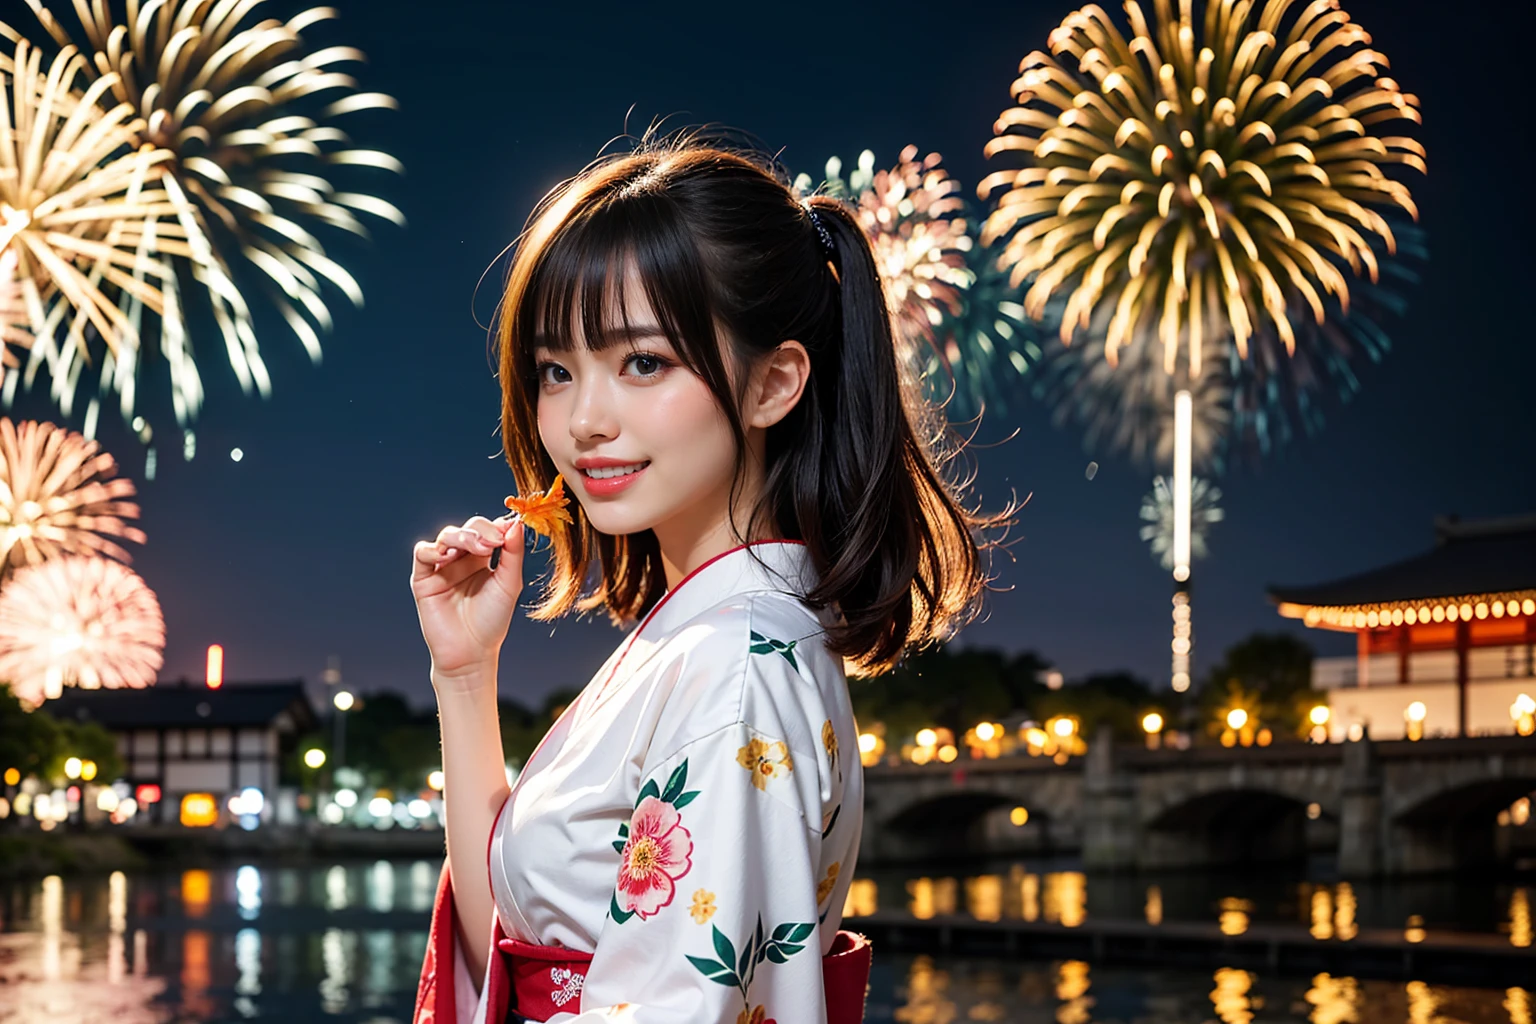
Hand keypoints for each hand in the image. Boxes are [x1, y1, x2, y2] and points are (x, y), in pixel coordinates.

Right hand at [411, 513, 525, 687]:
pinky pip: (422, 553)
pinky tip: (446, 556)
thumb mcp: (509, 584)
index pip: (489, 530)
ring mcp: (442, 567)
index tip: (509, 527)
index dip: (498, 525)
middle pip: (468, 528)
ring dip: (461, 536)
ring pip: (446, 536)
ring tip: (475, 547)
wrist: (471, 652)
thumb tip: (516, 522)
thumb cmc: (492, 621)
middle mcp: (462, 559)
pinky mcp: (424, 578)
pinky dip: (432, 549)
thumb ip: (513, 554)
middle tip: (493, 542)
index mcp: (484, 558)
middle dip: (480, 530)